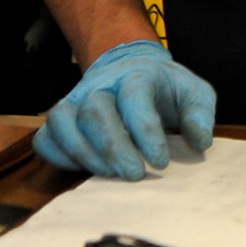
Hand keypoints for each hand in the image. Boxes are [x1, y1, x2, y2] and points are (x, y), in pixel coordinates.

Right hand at [33, 40, 217, 179]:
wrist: (132, 70)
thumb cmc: (165, 88)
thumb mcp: (193, 93)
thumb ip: (200, 114)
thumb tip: (200, 142)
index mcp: (136, 74)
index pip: (135, 97)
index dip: (146, 131)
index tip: (161, 161)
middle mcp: (100, 84)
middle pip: (95, 111)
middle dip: (113, 147)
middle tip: (135, 175)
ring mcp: (75, 100)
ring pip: (63, 122)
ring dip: (85, 154)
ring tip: (111, 176)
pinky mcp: (60, 119)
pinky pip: (46, 138)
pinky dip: (59, 157)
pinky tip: (85, 171)